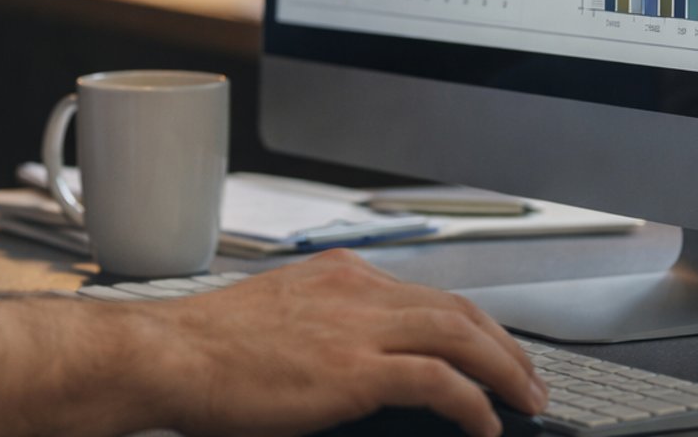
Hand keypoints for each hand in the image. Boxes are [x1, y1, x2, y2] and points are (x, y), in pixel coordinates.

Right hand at [139, 250, 545, 436]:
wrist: (169, 355)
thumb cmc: (203, 351)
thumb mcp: (275, 323)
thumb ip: (323, 334)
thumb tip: (352, 369)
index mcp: (337, 277)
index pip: (426, 293)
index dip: (470, 324)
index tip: (489, 351)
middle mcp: (355, 290)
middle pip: (458, 309)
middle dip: (503, 346)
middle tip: (529, 380)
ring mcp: (358, 326)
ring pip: (462, 335)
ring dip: (505, 371)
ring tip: (526, 402)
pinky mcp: (354, 368)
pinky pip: (440, 381)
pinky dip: (473, 403)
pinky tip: (486, 426)